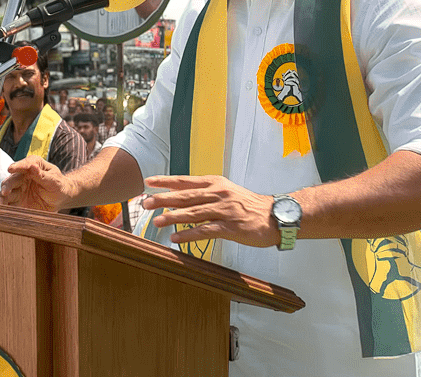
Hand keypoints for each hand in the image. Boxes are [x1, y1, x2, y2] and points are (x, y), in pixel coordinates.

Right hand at [0, 157, 68, 211]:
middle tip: (5, 192)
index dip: (17, 166)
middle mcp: (22, 177)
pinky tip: (4, 211)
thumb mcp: (53, 179)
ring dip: (2, 198)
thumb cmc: (58, 184)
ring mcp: (19, 190)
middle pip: (11, 180)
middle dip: (7, 186)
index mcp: (32, 166)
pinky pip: (9, 204)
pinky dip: (6, 207)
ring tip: (1, 204)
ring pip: (7, 193)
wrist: (61, 198)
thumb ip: (42, 175)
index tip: (11, 169)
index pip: (23, 165)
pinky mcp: (18, 202)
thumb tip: (33, 166)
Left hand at [143, 174, 277, 247]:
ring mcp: (224, 211)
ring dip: (173, 218)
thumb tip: (181, 196)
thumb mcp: (227, 192)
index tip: (149, 182)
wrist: (275, 216)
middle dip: (163, 199)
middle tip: (145, 202)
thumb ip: (206, 193)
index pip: (186, 181)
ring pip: (193, 213)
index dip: (166, 181)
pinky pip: (206, 231)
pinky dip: (189, 235)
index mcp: (216, 184)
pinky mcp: (231, 228)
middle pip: (186, 196)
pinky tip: (176, 239)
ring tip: (156, 222)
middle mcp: (218, 194)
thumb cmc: (249, 206)